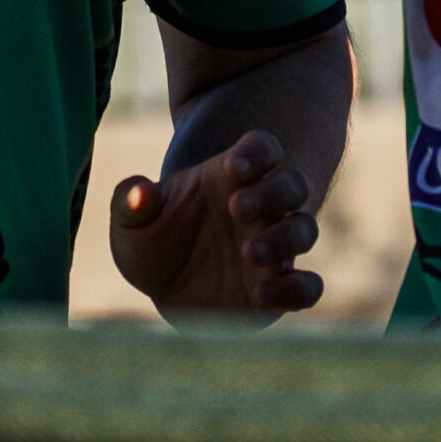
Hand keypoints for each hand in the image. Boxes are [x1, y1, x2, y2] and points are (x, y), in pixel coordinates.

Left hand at [108, 129, 322, 322]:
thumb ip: (130, 201)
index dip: (256, 153)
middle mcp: (261, 209)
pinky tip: (264, 293)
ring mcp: (275, 248)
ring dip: (285, 237)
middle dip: (272, 192)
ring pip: (305, 228)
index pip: (263, 148)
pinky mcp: (279, 288)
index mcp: (231, 179)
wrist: (163, 290)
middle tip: (236, 208)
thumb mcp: (131, 224)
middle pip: (292, 184)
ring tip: (248, 252)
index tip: (232, 168)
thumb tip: (138, 191)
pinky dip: (299, 289)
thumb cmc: (152, 244)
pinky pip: (309, 286)